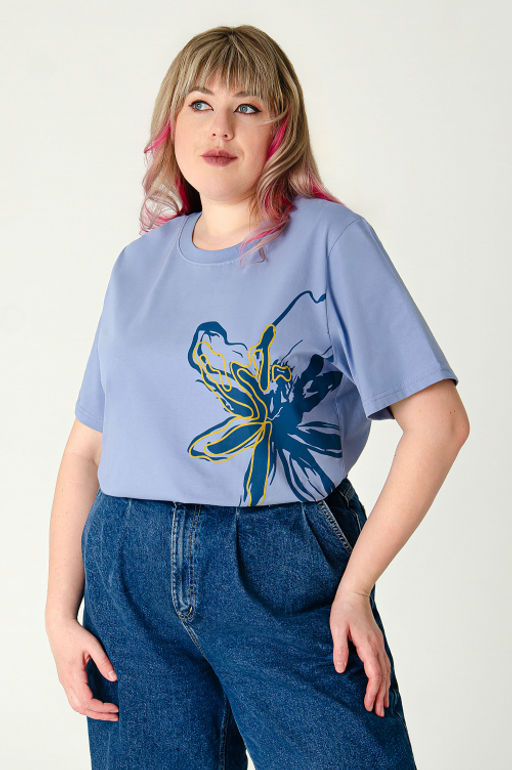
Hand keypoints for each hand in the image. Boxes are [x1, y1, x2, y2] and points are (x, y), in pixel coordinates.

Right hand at [46, 617, 118, 720]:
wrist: (58, 627)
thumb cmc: (75, 634)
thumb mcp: (93, 645)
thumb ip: (104, 662)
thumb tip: (115, 679)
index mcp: (73, 675)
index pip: (87, 701)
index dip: (102, 708)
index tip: (116, 708)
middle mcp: (66, 681)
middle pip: (81, 708)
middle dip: (98, 715)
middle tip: (115, 716)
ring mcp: (64, 681)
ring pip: (75, 705)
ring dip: (91, 712)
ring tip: (107, 713)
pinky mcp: (64, 678)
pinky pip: (73, 698)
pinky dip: (84, 705)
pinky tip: (96, 703)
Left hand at [329, 590, 390, 717]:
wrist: (354, 593)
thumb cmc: (344, 609)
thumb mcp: (337, 628)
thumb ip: (340, 649)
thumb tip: (340, 669)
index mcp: (368, 645)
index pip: (374, 674)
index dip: (372, 691)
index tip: (368, 705)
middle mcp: (376, 646)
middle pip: (383, 676)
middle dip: (380, 695)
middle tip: (378, 713)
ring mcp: (379, 643)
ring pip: (386, 670)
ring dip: (385, 688)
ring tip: (383, 704)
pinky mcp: (377, 640)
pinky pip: (384, 663)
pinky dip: (386, 676)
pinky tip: (384, 683)